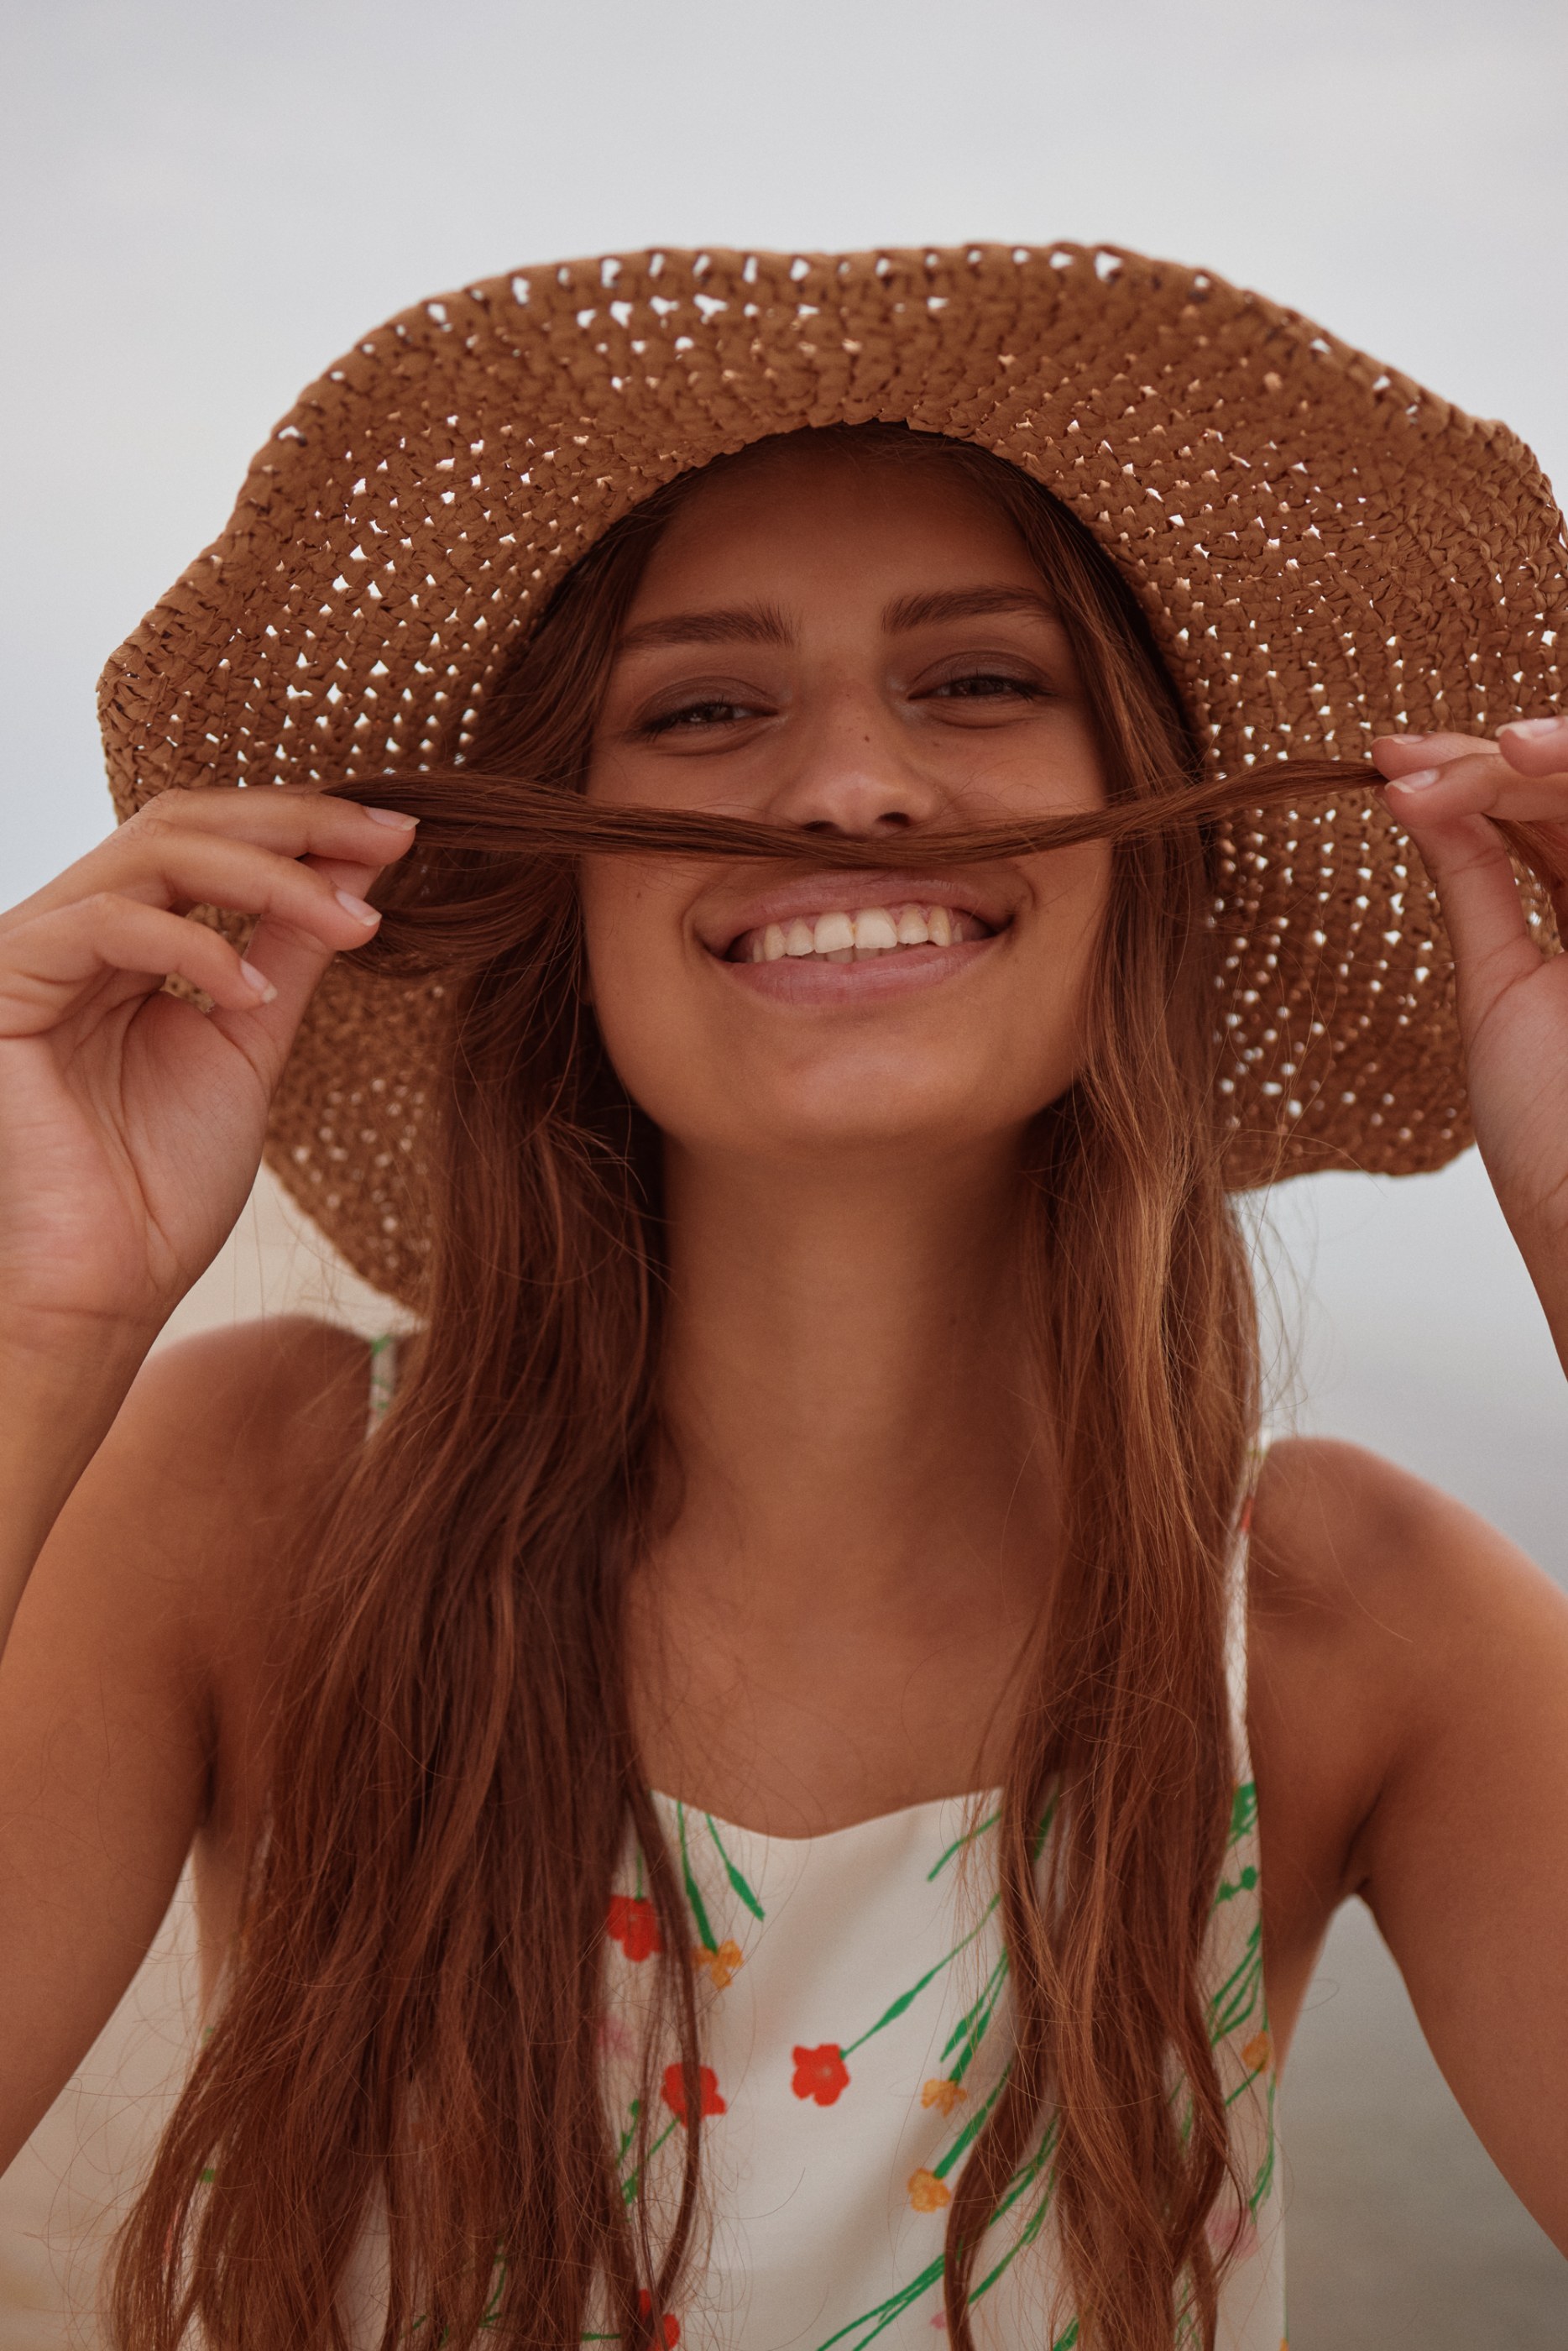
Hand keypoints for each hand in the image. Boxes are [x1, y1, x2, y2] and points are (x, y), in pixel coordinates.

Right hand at [0, 787, 417, 1365]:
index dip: (303, 826)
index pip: (209, 840)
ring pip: (151, 854)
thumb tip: (361, 868)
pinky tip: (258, 991)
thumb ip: (291, 949)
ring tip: (353, 923)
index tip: (400, 837)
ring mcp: (33, 950)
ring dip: (268, 876)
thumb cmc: (164, 1186)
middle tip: (389, 840)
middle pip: (179, 821)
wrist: (104, 1288)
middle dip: (295, 823)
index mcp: (125, 941)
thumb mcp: (250, 1042)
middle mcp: (73, 930)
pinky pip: (105, 925)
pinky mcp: (5, 982)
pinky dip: (195, 947)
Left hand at [1373, 716, 1567, 1346]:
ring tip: (1427, 770)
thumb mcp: (1501, 985)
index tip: (1390, 764)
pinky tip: (1496, 764)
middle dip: (1486, 755)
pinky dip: (1558, 774)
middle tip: (1400, 760)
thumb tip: (1413, 794)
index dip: (1477, 771)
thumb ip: (1477, 884)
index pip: (1550, 810)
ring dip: (1516, 758)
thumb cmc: (1553, 1137)